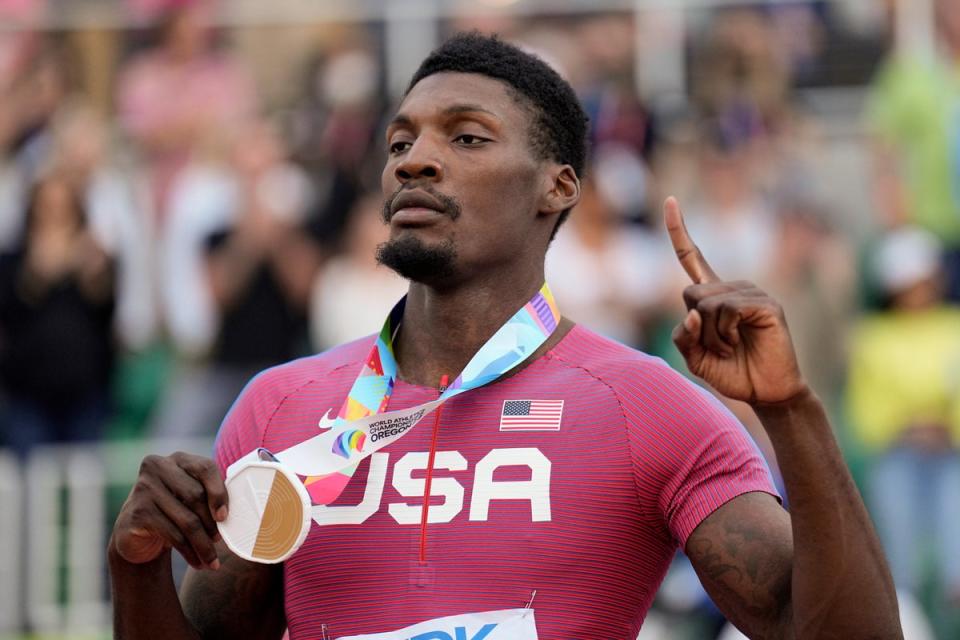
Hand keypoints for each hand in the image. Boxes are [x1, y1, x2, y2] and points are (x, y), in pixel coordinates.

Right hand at [112, 452, 227, 570]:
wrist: (137, 534)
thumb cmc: (174, 512)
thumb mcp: (191, 499)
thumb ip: (209, 496)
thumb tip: (233, 515)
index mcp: (178, 458)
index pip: (205, 468)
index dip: (219, 492)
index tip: (225, 516)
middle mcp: (158, 467)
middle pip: (196, 496)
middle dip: (212, 523)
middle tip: (219, 541)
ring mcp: (144, 488)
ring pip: (186, 520)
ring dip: (203, 544)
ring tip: (212, 560)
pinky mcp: (137, 512)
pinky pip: (172, 534)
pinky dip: (189, 552)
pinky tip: (197, 562)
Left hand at [664, 197, 806, 404]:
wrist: (766, 392)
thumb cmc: (732, 372)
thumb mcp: (694, 358)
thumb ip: (684, 336)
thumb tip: (694, 311)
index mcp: (713, 296)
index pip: (691, 257)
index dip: (679, 231)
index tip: (669, 200)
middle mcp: (732, 288)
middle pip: (689, 294)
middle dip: (697, 328)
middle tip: (719, 347)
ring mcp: (751, 293)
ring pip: (706, 305)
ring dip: (712, 336)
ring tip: (732, 348)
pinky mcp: (766, 304)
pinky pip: (728, 310)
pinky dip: (726, 333)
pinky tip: (742, 341)